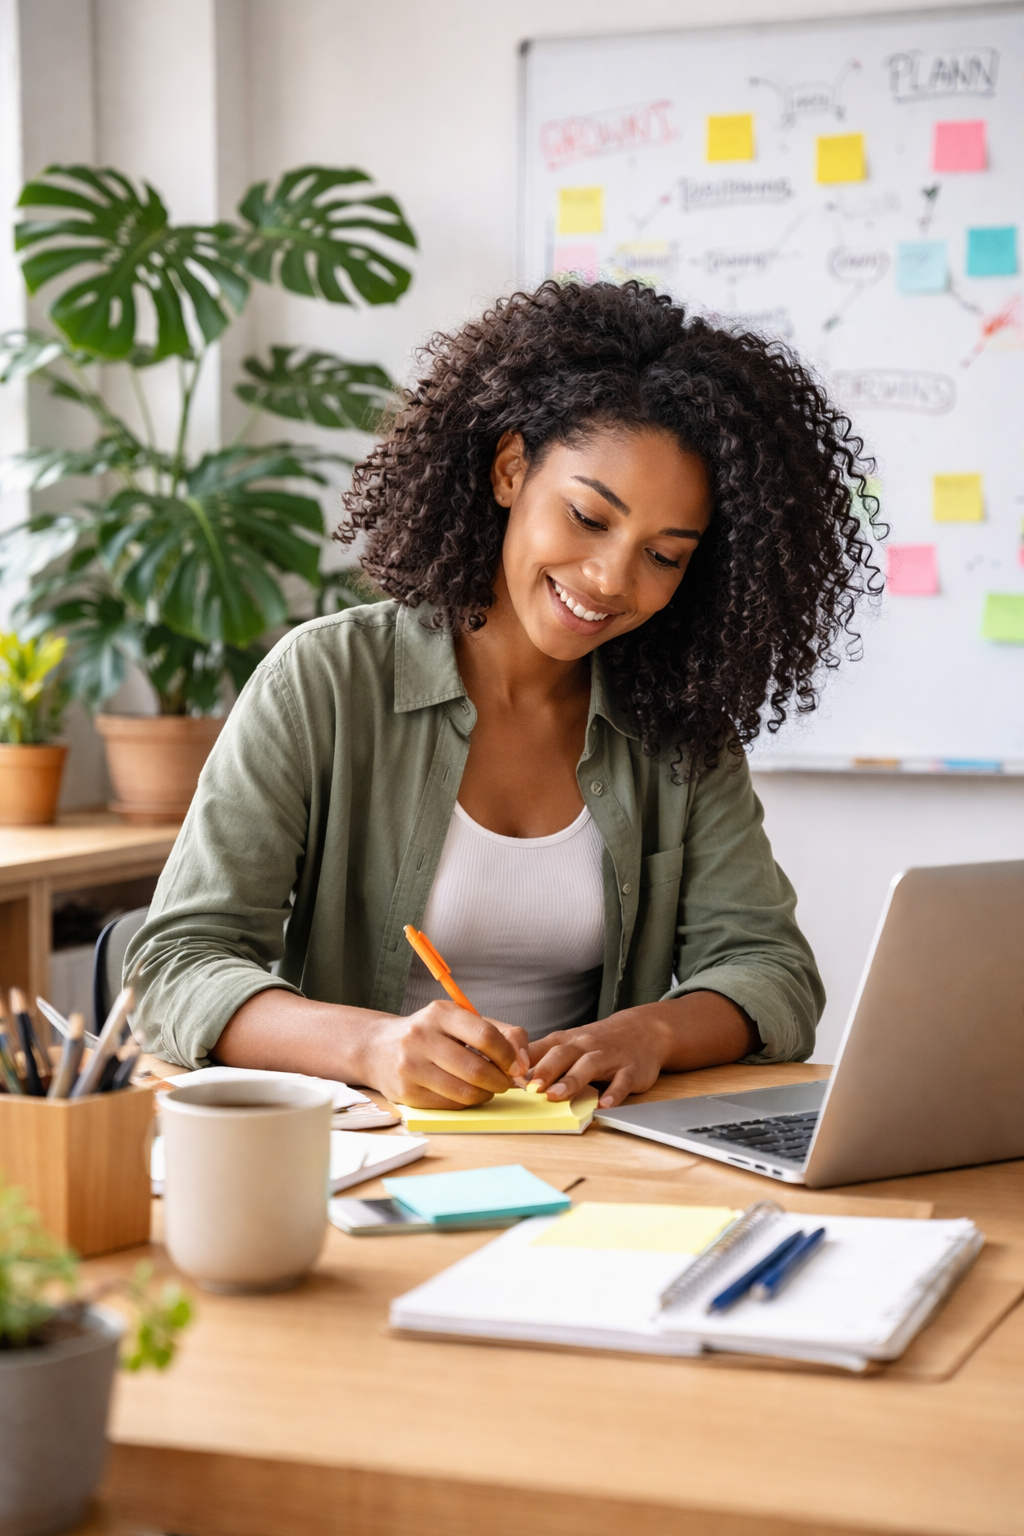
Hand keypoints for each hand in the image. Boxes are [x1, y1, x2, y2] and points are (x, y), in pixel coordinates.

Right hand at [364, 1001, 530, 1109]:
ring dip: (486, 1094)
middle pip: (476, 1068)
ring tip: (488, 1088)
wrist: (379, 1048)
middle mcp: (421, 1037)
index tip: (517, 1066)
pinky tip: (467, 1093)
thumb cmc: (432, 1034)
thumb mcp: (462, 1022)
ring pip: (464, 1091)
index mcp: (440, 1013)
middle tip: (506, 1083)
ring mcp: (410, 1066)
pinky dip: (467, 1102)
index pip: (485, 1036)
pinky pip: (450, 1105)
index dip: (508, 1056)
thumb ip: (501, 1034)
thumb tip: (523, 1062)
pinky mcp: (407, 1092)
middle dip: (500, 1081)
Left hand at [526, 993, 760, 1108]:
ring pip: (590, 1066)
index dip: (524, 1060)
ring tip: (557, 1096)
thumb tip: (509, 1075)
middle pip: (563, 1054)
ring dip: (572, 1080)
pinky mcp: (632, 1070)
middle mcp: (586, 1046)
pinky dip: (614, 1093)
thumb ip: (542, 1057)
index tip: (505, 1073)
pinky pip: (623, 1081)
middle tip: (530, 1087)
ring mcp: (610, 1057)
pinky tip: (604, 1104)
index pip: (542, 1049)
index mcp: (567, 1041)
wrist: (643, 1030)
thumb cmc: (597, 1042)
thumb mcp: (568, 1043)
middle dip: (546, 1070)